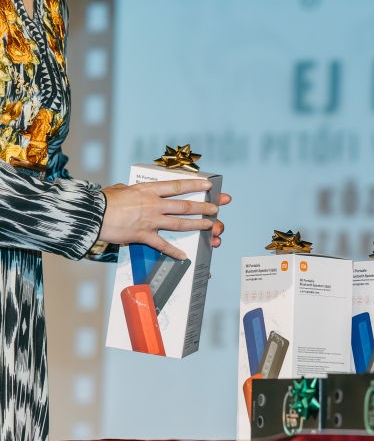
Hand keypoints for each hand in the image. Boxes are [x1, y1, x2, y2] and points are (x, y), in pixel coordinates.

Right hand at [98, 180, 228, 260]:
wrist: (90, 215)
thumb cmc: (102, 201)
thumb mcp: (119, 189)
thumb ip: (130, 190)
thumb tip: (130, 190)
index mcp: (148, 191)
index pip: (177, 186)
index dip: (195, 184)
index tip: (208, 184)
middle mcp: (153, 204)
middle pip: (184, 205)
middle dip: (204, 206)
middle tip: (217, 207)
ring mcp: (150, 221)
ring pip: (180, 223)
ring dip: (197, 225)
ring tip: (210, 225)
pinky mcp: (143, 236)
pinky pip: (162, 245)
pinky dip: (173, 251)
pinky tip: (183, 256)